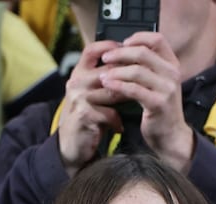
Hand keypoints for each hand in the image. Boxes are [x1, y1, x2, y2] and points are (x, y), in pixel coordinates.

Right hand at [57, 40, 124, 175]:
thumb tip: (132, 66)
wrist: (70, 146)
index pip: (92, 50)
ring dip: (126, 99)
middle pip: (108, 70)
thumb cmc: (87, 118)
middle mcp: (76, 82)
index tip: (128, 49)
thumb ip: (105, 80)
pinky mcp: (83, 115)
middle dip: (128, 77)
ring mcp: (78, 98)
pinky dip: (117, 121)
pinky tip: (119, 126)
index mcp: (78, 74)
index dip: (110, 46)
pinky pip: (109, 113)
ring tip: (136, 104)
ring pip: (112, 91)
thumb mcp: (92, 95)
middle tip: (145, 83)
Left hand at [99, 32, 195, 172]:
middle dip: (120, 54)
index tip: (122, 43)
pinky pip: (134, 89)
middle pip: (143, 53)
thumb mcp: (158, 84)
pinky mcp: (158, 103)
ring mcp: (167, 89)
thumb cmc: (159, 109)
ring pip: (137, 71)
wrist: (171, 136)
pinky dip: (118, 86)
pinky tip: (107, 85)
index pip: (157, 39)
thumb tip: (123, 51)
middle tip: (105, 58)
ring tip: (102, 75)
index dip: (138, 37)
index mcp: (172, 65)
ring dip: (116, 71)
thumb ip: (147, 68)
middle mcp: (172, 74)